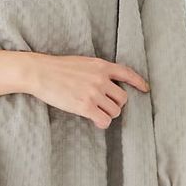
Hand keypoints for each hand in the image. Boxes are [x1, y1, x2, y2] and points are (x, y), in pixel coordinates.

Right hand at [25, 53, 148, 128]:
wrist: (40, 72)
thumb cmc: (57, 68)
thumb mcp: (82, 63)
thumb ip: (97, 71)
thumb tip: (107, 84)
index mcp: (101, 66)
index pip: (127, 73)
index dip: (138, 82)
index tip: (146, 89)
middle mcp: (101, 79)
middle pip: (122, 98)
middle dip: (115, 104)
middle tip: (103, 106)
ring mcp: (94, 93)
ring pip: (115, 111)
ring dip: (107, 114)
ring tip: (96, 112)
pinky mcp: (85, 106)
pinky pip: (104, 120)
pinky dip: (101, 122)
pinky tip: (94, 120)